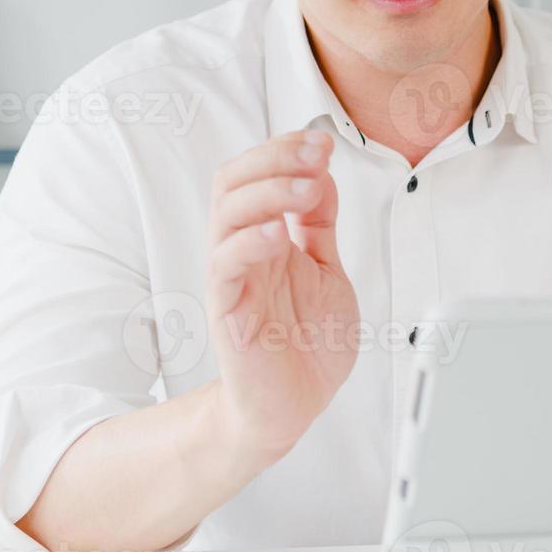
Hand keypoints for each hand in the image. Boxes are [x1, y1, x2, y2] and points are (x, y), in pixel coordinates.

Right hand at [204, 129, 359, 465]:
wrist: (294, 408)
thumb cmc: (306, 346)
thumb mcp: (327, 271)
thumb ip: (319, 227)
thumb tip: (320, 174)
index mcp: (266, 237)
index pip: (256, 174)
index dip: (284, 149)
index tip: (322, 142)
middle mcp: (245, 251)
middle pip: (233, 182)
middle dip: (274, 157)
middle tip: (315, 153)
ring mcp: (233, 278)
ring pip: (226, 214)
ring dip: (267, 191)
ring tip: (306, 188)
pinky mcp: (227, 311)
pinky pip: (225, 266)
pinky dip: (248, 242)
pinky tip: (277, 234)